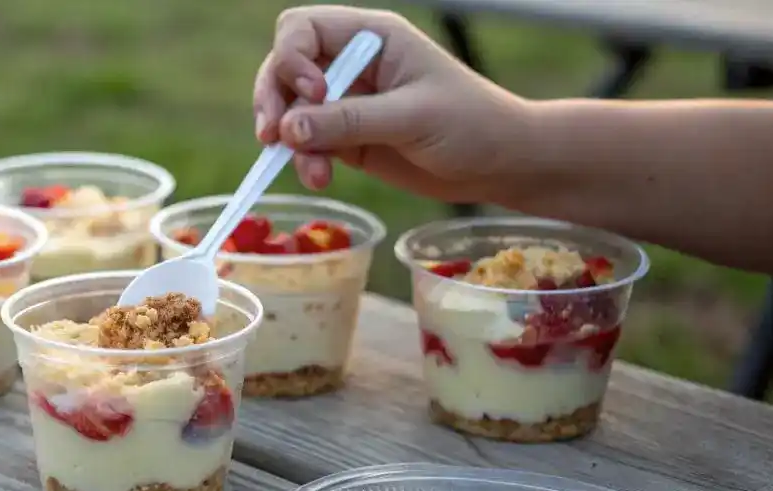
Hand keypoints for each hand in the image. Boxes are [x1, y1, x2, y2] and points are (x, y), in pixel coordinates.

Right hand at [253, 6, 530, 202]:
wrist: (500, 163)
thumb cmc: (470, 123)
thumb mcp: (411, 117)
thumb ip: (349, 121)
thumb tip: (288, 130)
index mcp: (370, 37)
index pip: (302, 30)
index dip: (292, 59)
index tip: (313, 95)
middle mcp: (350, 64)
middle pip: (283, 68)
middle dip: (273, 100)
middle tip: (272, 136)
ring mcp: (345, 102)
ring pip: (290, 111)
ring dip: (288, 140)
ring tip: (313, 173)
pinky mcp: (346, 138)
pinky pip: (306, 144)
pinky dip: (304, 161)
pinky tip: (319, 177)